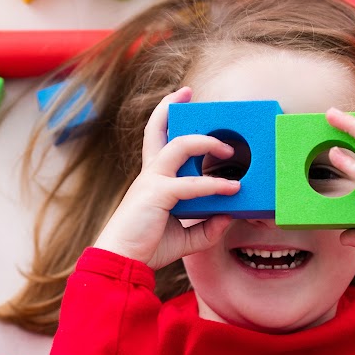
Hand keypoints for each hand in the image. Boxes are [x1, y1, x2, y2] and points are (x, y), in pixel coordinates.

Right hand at [93, 87, 237, 270]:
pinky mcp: (157, 194)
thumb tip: (229, 216)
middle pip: (157, 129)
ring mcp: (152, 181)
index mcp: (152, 180)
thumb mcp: (185, 238)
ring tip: (229, 150)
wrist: (122, 262)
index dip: (165, 117)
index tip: (179, 101)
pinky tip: (232, 189)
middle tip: (188, 92)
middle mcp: (150, 174)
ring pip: (180, 145)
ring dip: (207, 142)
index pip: (157, 141)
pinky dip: (213, 185)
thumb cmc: (146, 248)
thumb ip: (207, 227)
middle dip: (171, 106)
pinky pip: (191, 184)